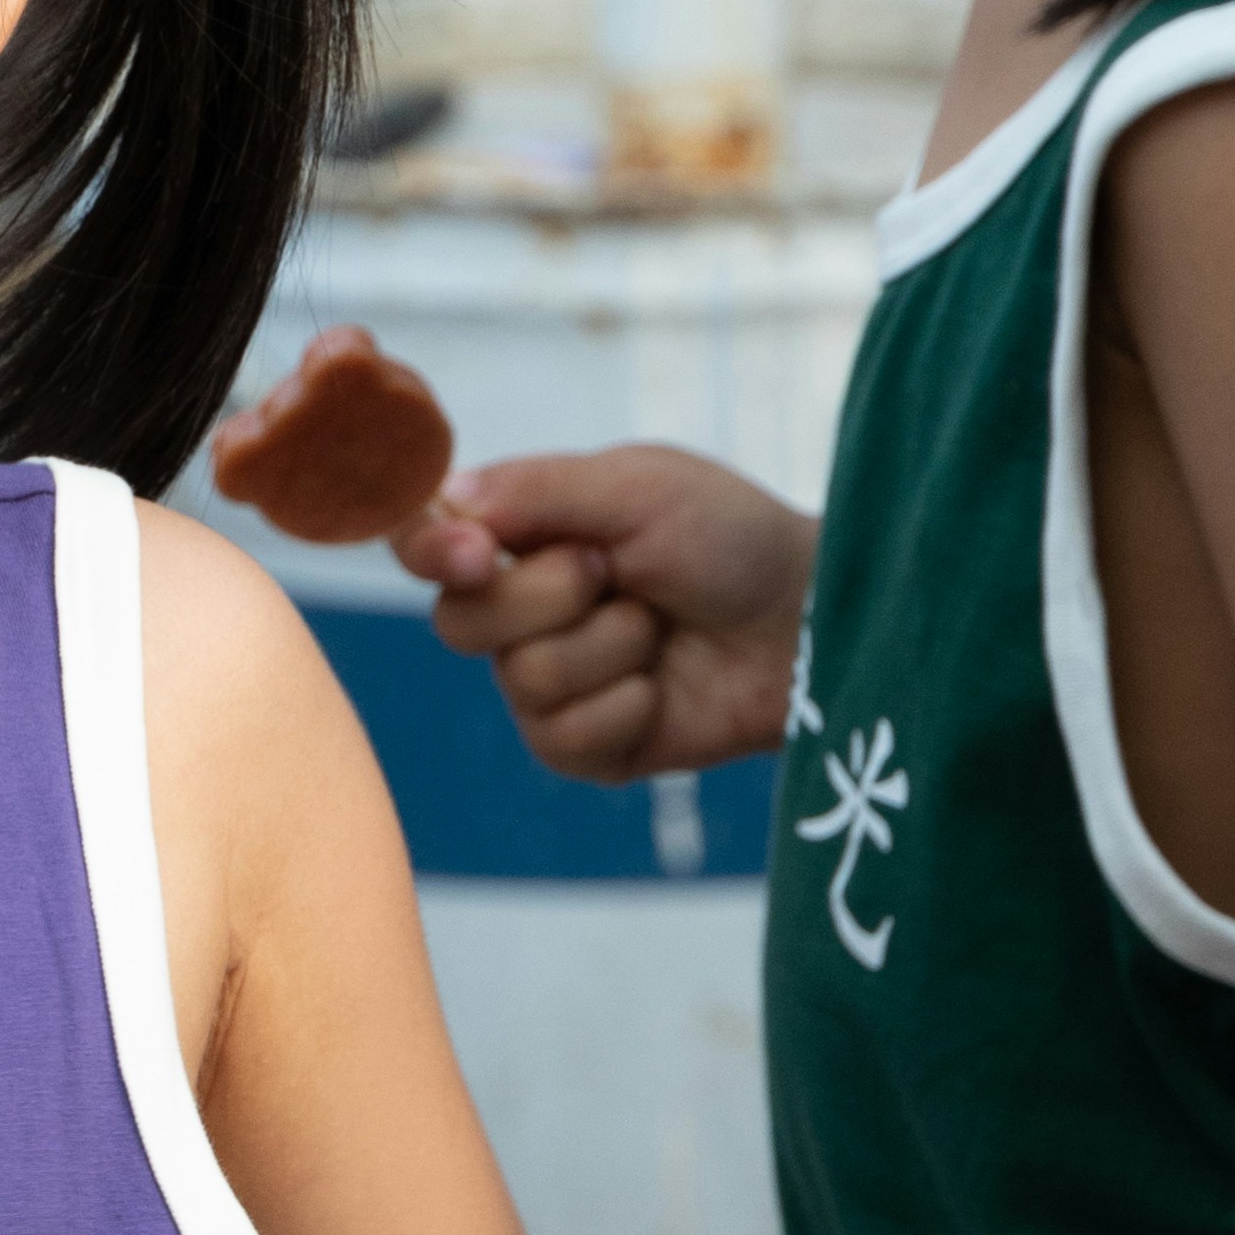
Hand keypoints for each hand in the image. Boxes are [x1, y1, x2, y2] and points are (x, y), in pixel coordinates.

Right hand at [394, 443, 812, 779]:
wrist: (808, 623)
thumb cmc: (731, 538)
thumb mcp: (639, 487)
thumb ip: (537, 489)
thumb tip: (449, 500)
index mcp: (522, 534)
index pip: (426, 544)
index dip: (431, 551)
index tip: (477, 552)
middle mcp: (522, 609)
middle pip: (458, 622)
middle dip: (548, 595)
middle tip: (618, 572)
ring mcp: (550, 683)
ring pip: (520, 680)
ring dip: (607, 647)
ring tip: (659, 628)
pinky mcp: (585, 747)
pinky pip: (561, 738)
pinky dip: (624, 706)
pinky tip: (662, 688)